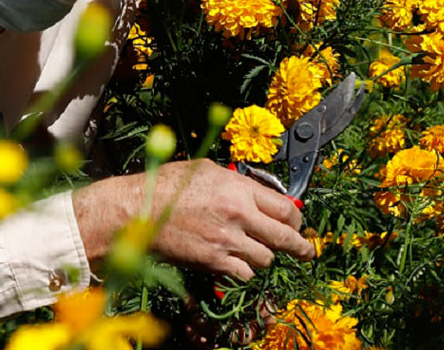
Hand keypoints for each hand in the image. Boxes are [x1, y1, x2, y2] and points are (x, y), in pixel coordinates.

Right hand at [72, 159, 314, 279]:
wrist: (138, 211)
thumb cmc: (166, 186)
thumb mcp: (204, 170)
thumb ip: (234, 181)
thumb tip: (255, 190)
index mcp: (238, 188)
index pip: (285, 208)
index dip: (295, 218)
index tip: (295, 224)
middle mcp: (238, 214)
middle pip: (286, 237)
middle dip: (300, 247)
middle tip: (304, 251)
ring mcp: (227, 240)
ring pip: (266, 258)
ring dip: (264, 256)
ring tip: (256, 252)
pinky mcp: (214, 261)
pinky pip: (245, 274)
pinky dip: (244, 271)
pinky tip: (236, 262)